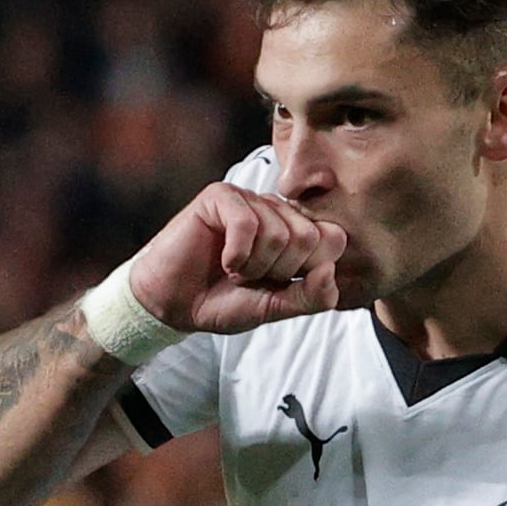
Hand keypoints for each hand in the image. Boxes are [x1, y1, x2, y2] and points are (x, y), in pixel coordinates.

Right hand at [125, 182, 350, 336]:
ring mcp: (250, 200)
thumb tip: (329, 272)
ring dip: (252, 266)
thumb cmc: (221, 301)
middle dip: (278, 271)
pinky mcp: (221, 197)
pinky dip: (235, 254)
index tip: (279, 283)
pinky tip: (223, 259)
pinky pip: (247, 223)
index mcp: (295, 232)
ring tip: (233, 270)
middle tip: (251, 277)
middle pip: (309, 237)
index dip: (308, 272)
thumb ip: (311, 297)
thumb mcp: (275, 308)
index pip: (333, 240)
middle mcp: (277, 211)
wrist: (173, 304)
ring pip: (278, 233)